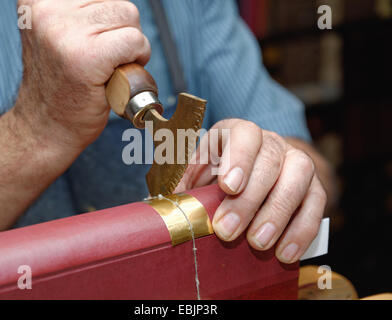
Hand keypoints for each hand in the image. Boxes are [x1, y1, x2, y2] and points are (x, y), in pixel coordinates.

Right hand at [15, 0, 149, 149]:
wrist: (47, 127)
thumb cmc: (61, 86)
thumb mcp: (60, 35)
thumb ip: (84, 13)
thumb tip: (119, 6)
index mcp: (39, 0)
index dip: (108, 23)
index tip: (94, 44)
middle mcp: (47, 9)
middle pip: (118, 4)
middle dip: (121, 34)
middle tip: (101, 62)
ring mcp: (66, 32)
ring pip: (129, 17)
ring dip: (129, 47)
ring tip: (104, 69)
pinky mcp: (87, 56)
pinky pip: (134, 41)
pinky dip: (137, 58)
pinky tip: (115, 75)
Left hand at [175, 119, 326, 263]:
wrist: (262, 172)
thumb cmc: (224, 172)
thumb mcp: (201, 171)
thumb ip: (187, 182)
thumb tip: (169, 204)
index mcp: (240, 132)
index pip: (244, 133)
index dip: (239, 158)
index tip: (228, 187)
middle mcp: (272, 143)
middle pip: (268, 161)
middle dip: (248, 200)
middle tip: (227, 231)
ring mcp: (297, 162)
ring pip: (298, 178)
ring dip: (277, 213)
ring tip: (257, 243)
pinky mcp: (315, 187)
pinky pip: (317, 205)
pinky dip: (301, 230)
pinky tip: (285, 253)